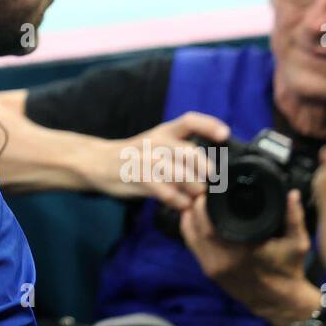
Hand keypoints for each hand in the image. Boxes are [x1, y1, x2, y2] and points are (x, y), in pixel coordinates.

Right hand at [107, 110, 230, 209]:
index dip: (209, 125)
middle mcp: (157, 140)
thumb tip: (213, 172)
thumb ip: (182, 156)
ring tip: (197, 198)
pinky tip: (180, 204)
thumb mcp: (158, 147)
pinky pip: (162, 189)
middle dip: (205, 170)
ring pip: (177, 172)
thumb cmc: (135, 156)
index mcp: (165, 131)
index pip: (190, 120)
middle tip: (212, 184)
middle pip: (188, 152)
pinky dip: (176, 200)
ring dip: (192, 188)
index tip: (225, 135)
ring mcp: (145, 157)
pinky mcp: (135, 175)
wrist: (99, 162)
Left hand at [179, 189, 319, 325]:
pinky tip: (195, 217)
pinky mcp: (209, 272)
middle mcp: (223, 260)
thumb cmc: (289, 270)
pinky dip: (190, 230)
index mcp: (242, 251)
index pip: (211, 222)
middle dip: (197, 207)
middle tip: (203, 191)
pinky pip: (192, 246)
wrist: (280, 303)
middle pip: (197, 227)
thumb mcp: (297, 243)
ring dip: (191, 217)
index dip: (205, 203)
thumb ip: (294, 217)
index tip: (210, 189)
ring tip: (199, 202)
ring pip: (190, 235)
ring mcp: (213, 268)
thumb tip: (292, 193)